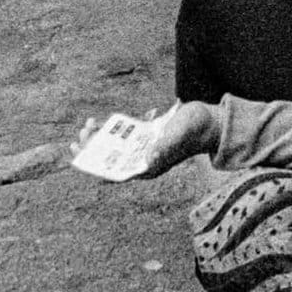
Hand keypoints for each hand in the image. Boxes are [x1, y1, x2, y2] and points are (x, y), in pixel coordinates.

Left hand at [72, 102, 219, 178]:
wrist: (210, 121)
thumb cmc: (196, 130)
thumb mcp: (178, 136)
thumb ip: (164, 147)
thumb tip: (148, 158)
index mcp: (150, 168)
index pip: (117, 173)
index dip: (96, 167)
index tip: (80, 154)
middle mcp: (145, 160)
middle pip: (113, 159)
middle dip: (94, 148)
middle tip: (81, 133)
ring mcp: (145, 148)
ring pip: (116, 146)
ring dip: (100, 137)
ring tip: (89, 123)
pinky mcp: (148, 135)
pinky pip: (125, 134)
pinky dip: (114, 127)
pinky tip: (105, 118)